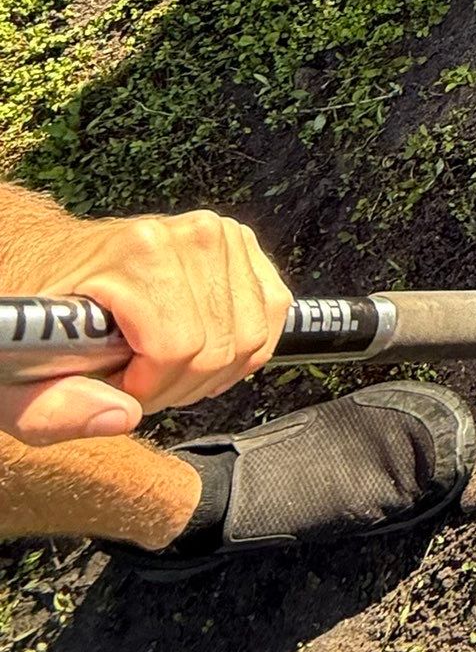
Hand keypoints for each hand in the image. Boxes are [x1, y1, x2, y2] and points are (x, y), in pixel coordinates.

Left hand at [0, 209, 288, 446]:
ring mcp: (221, 235)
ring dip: (211, 371)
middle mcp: (189, 235)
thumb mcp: (19, 377)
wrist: (54, 262)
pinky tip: (201, 349)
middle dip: (178, 384)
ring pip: (250, 337)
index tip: (118, 386)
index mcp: (137, 254)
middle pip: (217, 348)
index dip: (148, 389)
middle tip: (138, 380)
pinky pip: (273, 312)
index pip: (178, 348)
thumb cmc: (44, 317)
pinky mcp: (241, 243)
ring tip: (164, 366)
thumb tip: (123, 416)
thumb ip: (56, 407)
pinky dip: (242, 347)